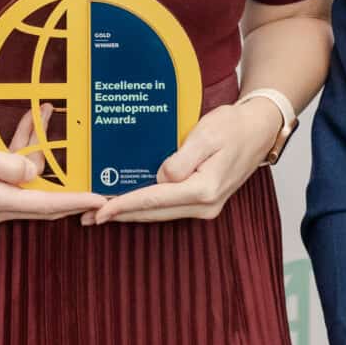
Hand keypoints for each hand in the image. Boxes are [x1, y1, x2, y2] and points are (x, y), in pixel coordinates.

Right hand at [0, 113, 103, 223]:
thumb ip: (8, 164)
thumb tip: (35, 174)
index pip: (45, 205)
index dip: (76, 202)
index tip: (100, 200)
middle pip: (45, 197)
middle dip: (70, 183)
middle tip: (99, 180)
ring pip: (33, 177)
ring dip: (41, 148)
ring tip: (48, 114)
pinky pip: (18, 165)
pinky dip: (25, 144)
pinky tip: (33, 118)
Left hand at [83, 97, 280, 224]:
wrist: (258, 130)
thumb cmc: (233, 127)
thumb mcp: (206, 135)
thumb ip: (182, 159)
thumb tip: (160, 178)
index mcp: (204, 189)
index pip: (155, 199)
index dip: (124, 206)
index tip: (100, 212)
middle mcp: (205, 205)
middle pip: (154, 213)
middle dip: (120, 215)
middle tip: (88, 217)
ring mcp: (205, 207)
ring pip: (159, 214)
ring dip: (131, 214)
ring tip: (101, 214)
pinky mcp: (203, 202)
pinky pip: (168, 208)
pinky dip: (146, 207)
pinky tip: (129, 205)